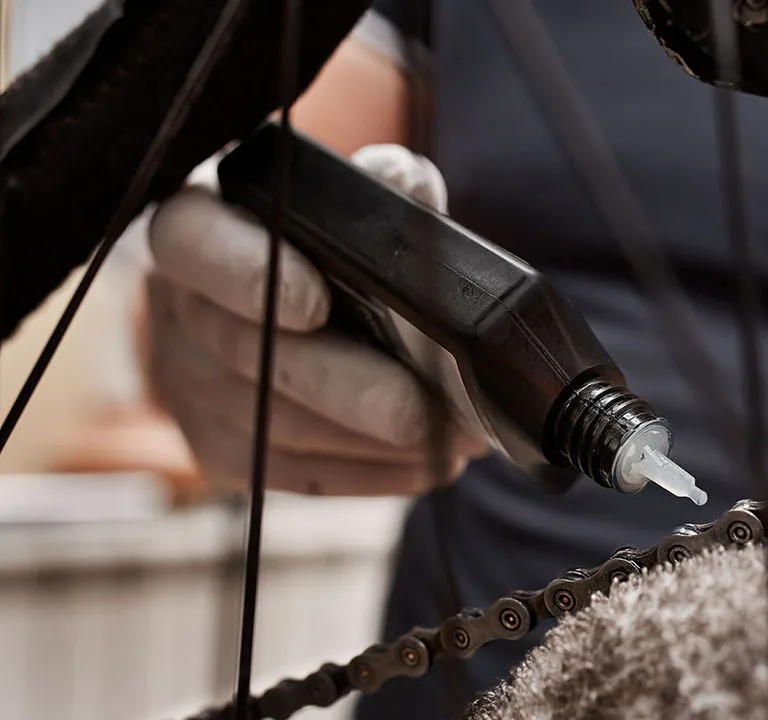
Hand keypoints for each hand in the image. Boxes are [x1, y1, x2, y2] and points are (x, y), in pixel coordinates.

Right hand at [145, 144, 488, 495]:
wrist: (279, 299)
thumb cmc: (321, 239)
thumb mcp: (349, 195)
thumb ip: (380, 182)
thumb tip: (409, 188)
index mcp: (196, 225)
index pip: (194, 243)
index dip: (247, 274)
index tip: (314, 303)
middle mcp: (176, 307)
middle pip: (250, 355)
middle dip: (346, 389)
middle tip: (423, 409)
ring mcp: (187, 385)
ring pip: (272, 427)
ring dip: (371, 442)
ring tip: (454, 439)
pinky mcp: (216, 448)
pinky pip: (289, 474)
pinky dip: (366, 474)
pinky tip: (426, 466)